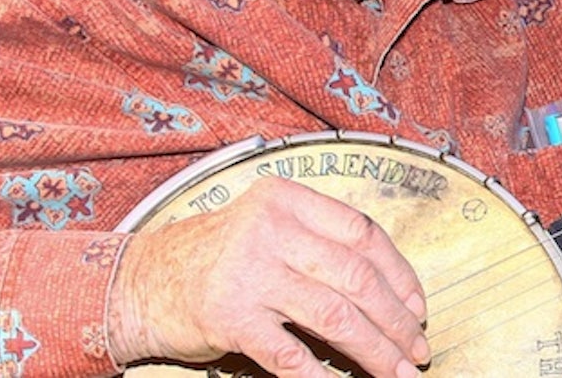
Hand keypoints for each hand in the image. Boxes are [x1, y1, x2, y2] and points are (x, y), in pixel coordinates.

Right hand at [107, 176, 429, 377]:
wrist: (143, 281)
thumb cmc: (219, 256)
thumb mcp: (268, 226)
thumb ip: (320, 242)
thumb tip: (394, 291)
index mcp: (286, 200)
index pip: (362, 232)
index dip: (400, 273)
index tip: (418, 307)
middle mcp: (269, 229)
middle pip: (356, 276)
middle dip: (396, 320)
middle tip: (417, 349)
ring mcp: (248, 273)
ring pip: (335, 316)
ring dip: (375, 351)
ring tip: (398, 373)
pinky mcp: (229, 318)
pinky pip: (290, 355)